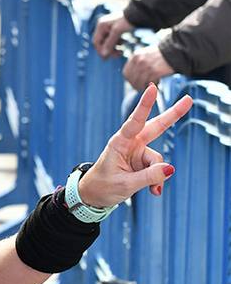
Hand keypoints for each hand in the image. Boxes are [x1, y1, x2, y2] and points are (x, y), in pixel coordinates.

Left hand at [78, 83, 191, 205]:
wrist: (95, 195)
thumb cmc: (104, 186)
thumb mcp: (126, 184)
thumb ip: (148, 176)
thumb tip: (171, 169)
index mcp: (119, 143)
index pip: (134, 122)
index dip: (144, 105)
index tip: (152, 88)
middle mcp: (130, 143)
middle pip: (155, 127)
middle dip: (172, 115)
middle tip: (188, 99)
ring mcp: (138, 152)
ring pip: (159, 160)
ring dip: (157, 176)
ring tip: (150, 189)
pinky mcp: (143, 161)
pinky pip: (158, 170)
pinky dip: (157, 180)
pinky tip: (153, 191)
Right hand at [92, 12, 131, 57]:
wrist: (139, 14)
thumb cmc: (128, 21)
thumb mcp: (117, 32)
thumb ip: (109, 43)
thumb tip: (103, 55)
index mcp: (101, 26)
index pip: (96, 42)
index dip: (100, 51)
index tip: (107, 58)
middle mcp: (103, 27)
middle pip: (102, 43)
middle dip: (108, 50)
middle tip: (118, 55)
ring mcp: (109, 28)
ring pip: (108, 42)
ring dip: (113, 48)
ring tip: (121, 50)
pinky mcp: (115, 30)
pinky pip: (113, 40)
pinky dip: (117, 44)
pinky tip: (123, 44)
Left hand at [122, 46, 174, 91]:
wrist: (175, 51)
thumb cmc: (161, 55)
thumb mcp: (145, 54)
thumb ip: (138, 63)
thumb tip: (133, 77)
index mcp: (135, 56)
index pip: (126, 73)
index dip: (130, 80)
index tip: (135, 83)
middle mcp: (139, 61)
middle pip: (131, 79)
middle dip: (136, 85)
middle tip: (142, 87)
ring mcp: (146, 66)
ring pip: (139, 82)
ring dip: (144, 86)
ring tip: (150, 85)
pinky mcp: (154, 71)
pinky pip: (149, 82)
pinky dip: (153, 84)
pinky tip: (157, 82)